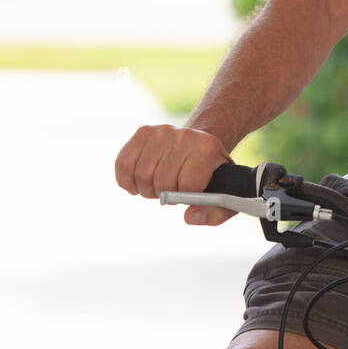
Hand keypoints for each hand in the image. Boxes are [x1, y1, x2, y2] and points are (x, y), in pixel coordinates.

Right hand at [114, 123, 235, 225]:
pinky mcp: (143, 132)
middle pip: (162, 182)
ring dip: (146, 189)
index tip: (188, 193)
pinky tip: (139, 182)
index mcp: (208, 149)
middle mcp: (184, 135)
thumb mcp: (224, 194)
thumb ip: (215, 213)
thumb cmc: (210, 176)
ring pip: (141, 175)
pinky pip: (123, 164)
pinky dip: (127, 181)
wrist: (198, 146)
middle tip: (171, 191)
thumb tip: (189, 217)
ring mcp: (162, 131)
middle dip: (164, 195)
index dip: (184, 197)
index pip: (187, 184)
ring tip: (158, 184)